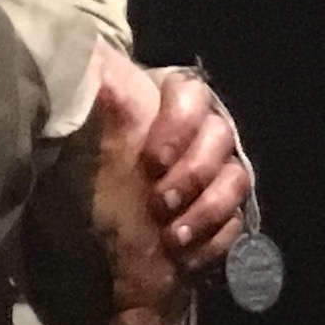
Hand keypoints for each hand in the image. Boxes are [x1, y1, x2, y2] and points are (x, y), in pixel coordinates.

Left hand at [79, 44, 252, 294]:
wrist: (89, 239)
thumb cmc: (89, 171)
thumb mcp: (90, 134)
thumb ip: (102, 98)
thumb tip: (99, 68)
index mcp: (165, 103)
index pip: (189, 93)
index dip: (178, 124)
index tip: (152, 160)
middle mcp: (198, 133)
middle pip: (220, 137)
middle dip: (192, 173)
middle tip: (158, 203)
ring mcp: (215, 175)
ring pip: (235, 179)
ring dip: (206, 210)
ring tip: (172, 237)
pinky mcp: (221, 216)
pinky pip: (235, 224)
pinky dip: (211, 242)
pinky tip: (183, 256)